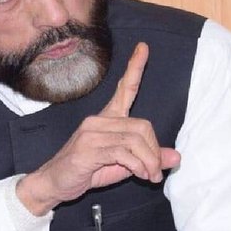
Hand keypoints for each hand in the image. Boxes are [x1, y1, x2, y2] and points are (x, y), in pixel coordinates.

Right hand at [16, 43, 180, 215]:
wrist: (54, 183)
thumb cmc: (87, 171)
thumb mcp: (123, 165)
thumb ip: (147, 158)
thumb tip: (176, 157)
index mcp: (107, 118)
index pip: (124, 89)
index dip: (135, 68)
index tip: (144, 47)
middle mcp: (98, 120)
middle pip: (142, 125)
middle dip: (154, 151)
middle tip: (156, 172)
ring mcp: (92, 133)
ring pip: (135, 139)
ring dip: (148, 161)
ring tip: (149, 176)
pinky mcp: (88, 148)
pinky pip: (124, 152)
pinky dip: (137, 166)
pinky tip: (138, 175)